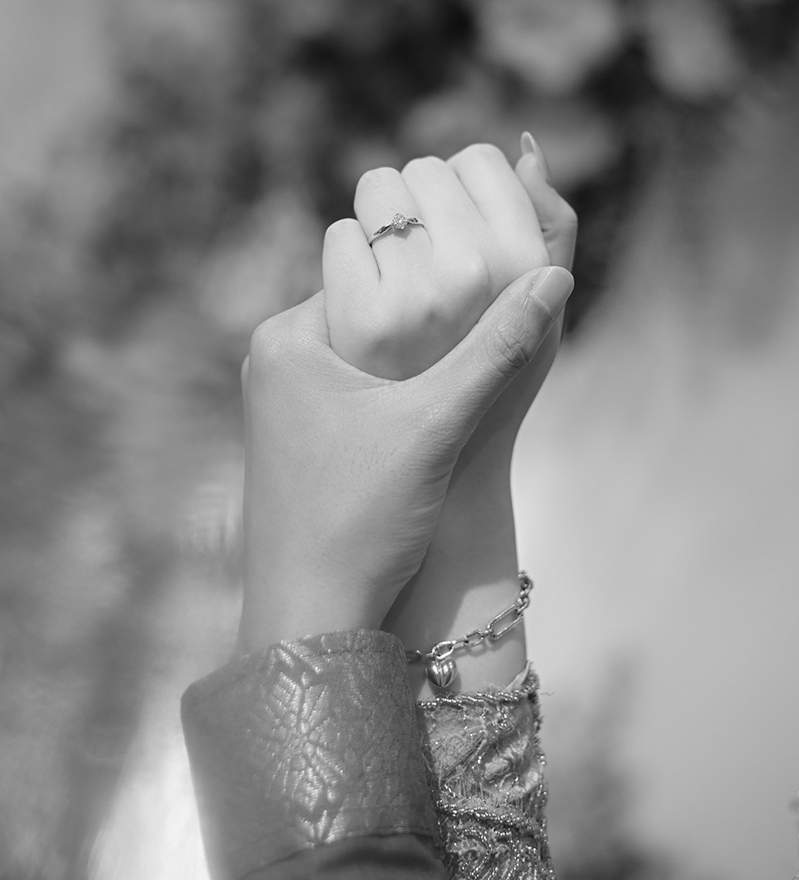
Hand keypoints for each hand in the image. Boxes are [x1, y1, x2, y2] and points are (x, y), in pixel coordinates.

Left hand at [238, 262, 572, 653]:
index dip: (437, 284)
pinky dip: (396, 402)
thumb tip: (554, 277)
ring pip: (369, 360)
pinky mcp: (294, 443)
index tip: (492, 295)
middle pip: (373, 316)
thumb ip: (497, 348)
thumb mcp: (438, 424)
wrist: (310, 620)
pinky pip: (356, 397)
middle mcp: (272, 361)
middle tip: (492, 339)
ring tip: (467, 384)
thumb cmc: (361, 518)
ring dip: (417, 369)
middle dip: (429, 330)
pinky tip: (433, 424)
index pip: (376, 274)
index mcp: (286, 337)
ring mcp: (279, 405)